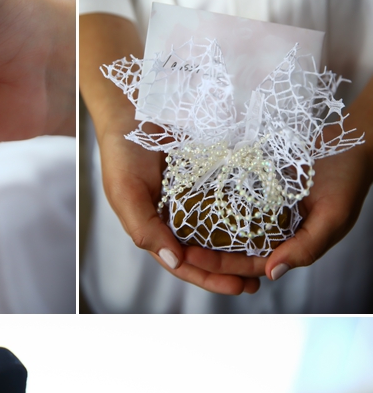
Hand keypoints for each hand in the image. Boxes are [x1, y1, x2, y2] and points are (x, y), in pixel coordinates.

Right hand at [80, 13, 257, 294]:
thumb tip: (174, 260)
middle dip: (232, 271)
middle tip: (262, 280)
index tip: (240, 286)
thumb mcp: (125, 192)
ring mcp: (191, 199)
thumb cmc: (122, 150)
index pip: (183, 264)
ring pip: (219, 234)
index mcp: (152, 228)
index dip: (211, 279)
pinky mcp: (206, 178)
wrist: (132, 105)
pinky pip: (228, 203)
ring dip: (242, 250)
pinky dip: (246, 217)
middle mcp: (173, 219)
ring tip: (269, 259)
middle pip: (206, 255)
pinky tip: (267, 224)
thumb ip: (144, 228)